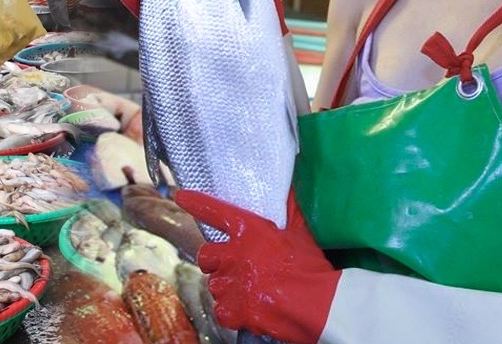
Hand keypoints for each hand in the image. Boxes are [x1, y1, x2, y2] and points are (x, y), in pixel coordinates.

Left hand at [176, 189, 338, 343]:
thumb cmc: (312, 268)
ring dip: (227, 288)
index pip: (216, 211)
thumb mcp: (301, 234)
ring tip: (250, 291)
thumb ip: (290, 212)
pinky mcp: (234, 309)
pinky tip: (248, 309)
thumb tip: (289, 188)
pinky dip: (232, 312)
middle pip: (206, 256)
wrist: (320, 305)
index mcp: (250, 231)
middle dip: (214, 262)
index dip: (196, 203)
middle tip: (233, 268)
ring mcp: (233, 283)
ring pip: (214, 285)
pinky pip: (221, 310)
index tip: (180, 196)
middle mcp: (235, 254)